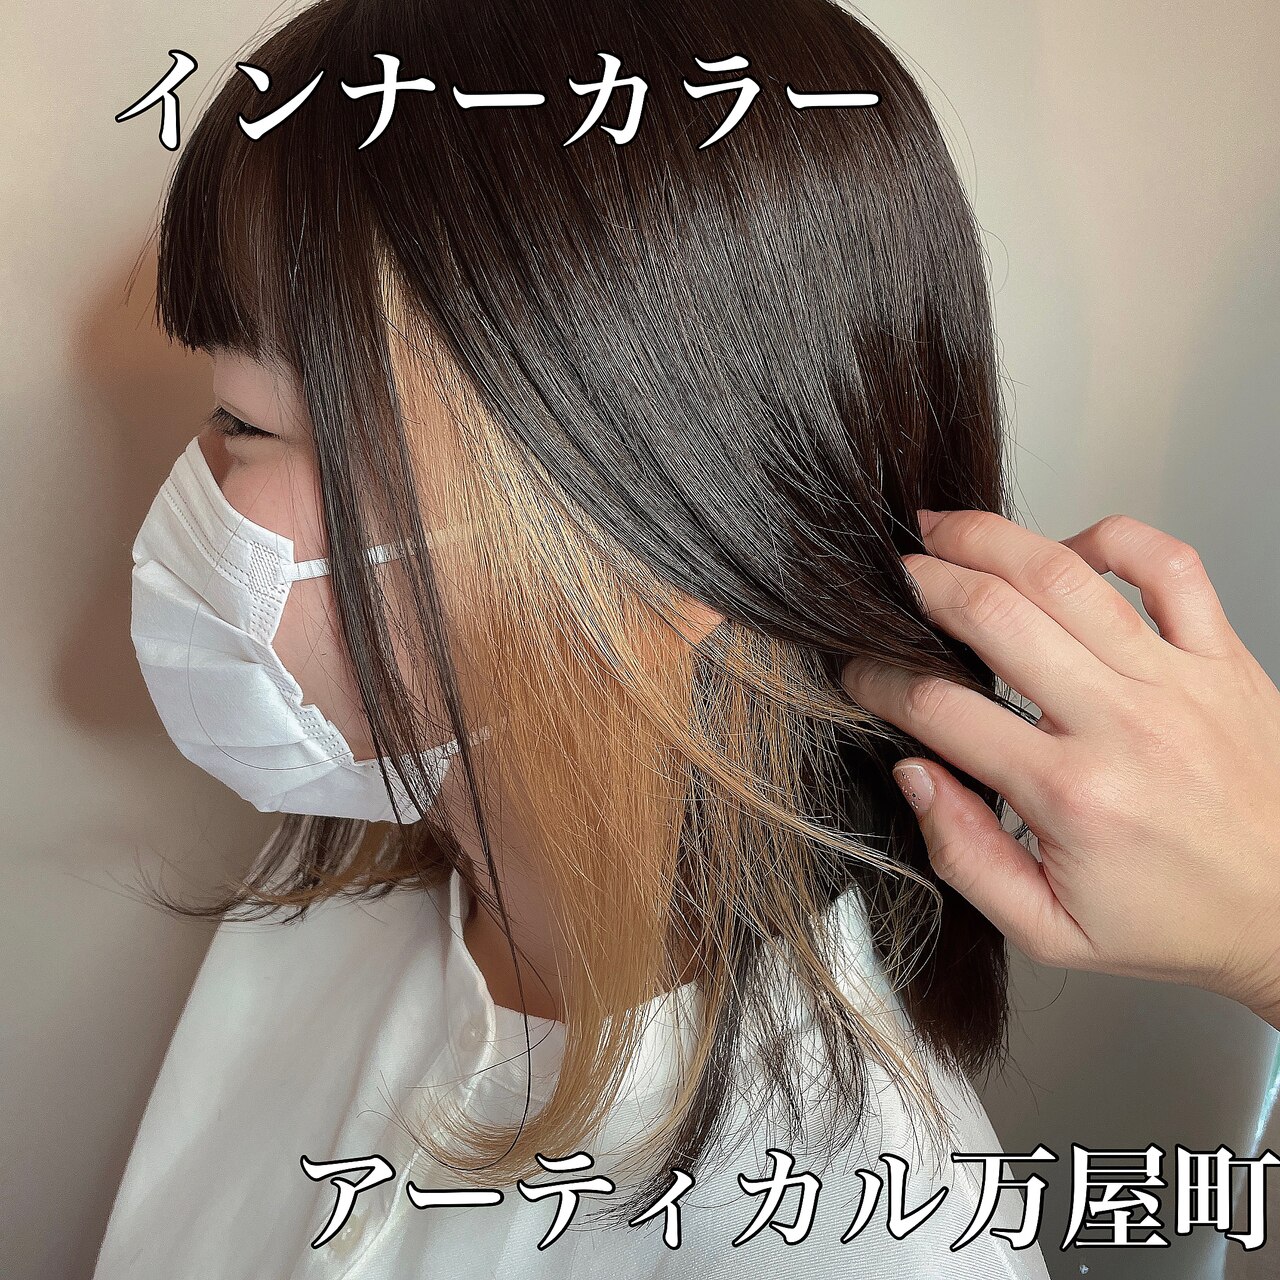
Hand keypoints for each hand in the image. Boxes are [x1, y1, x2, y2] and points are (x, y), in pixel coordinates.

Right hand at [840, 509, 1279, 1029]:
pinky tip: (1068, 550)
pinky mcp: (1221, 657)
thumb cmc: (1178, 920)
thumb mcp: (1050, 930)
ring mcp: (1176, 680)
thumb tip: (913, 774)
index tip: (858, 672)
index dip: (878, 680)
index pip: (939, 708)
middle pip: (992, 615)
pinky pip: (1167, 563)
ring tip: (946, 530)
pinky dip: (1109, 537)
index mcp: (1072, 795)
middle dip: (923, 584)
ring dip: (989, 538)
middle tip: (892, 579)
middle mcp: (1122, 724)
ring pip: (1064, 574)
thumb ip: (965, 856)